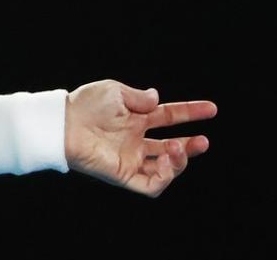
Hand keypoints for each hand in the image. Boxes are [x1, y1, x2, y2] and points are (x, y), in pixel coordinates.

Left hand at [64, 79, 215, 196]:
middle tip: (203, 141)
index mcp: (135, 119)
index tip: (211, 109)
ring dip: (179, 161)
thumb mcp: (115, 92)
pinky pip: (151, 185)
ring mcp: (131, 158)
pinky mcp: (124, 175)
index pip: (169, 117)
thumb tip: (158, 98)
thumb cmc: (86, 104)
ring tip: (177, 148)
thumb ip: (139, 98)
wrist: (64, 124)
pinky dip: (165, 177)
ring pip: (165, 168)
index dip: (190, 113)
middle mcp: (135, 140)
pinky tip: (167, 161)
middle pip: (171, 146)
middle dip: (190, 146)